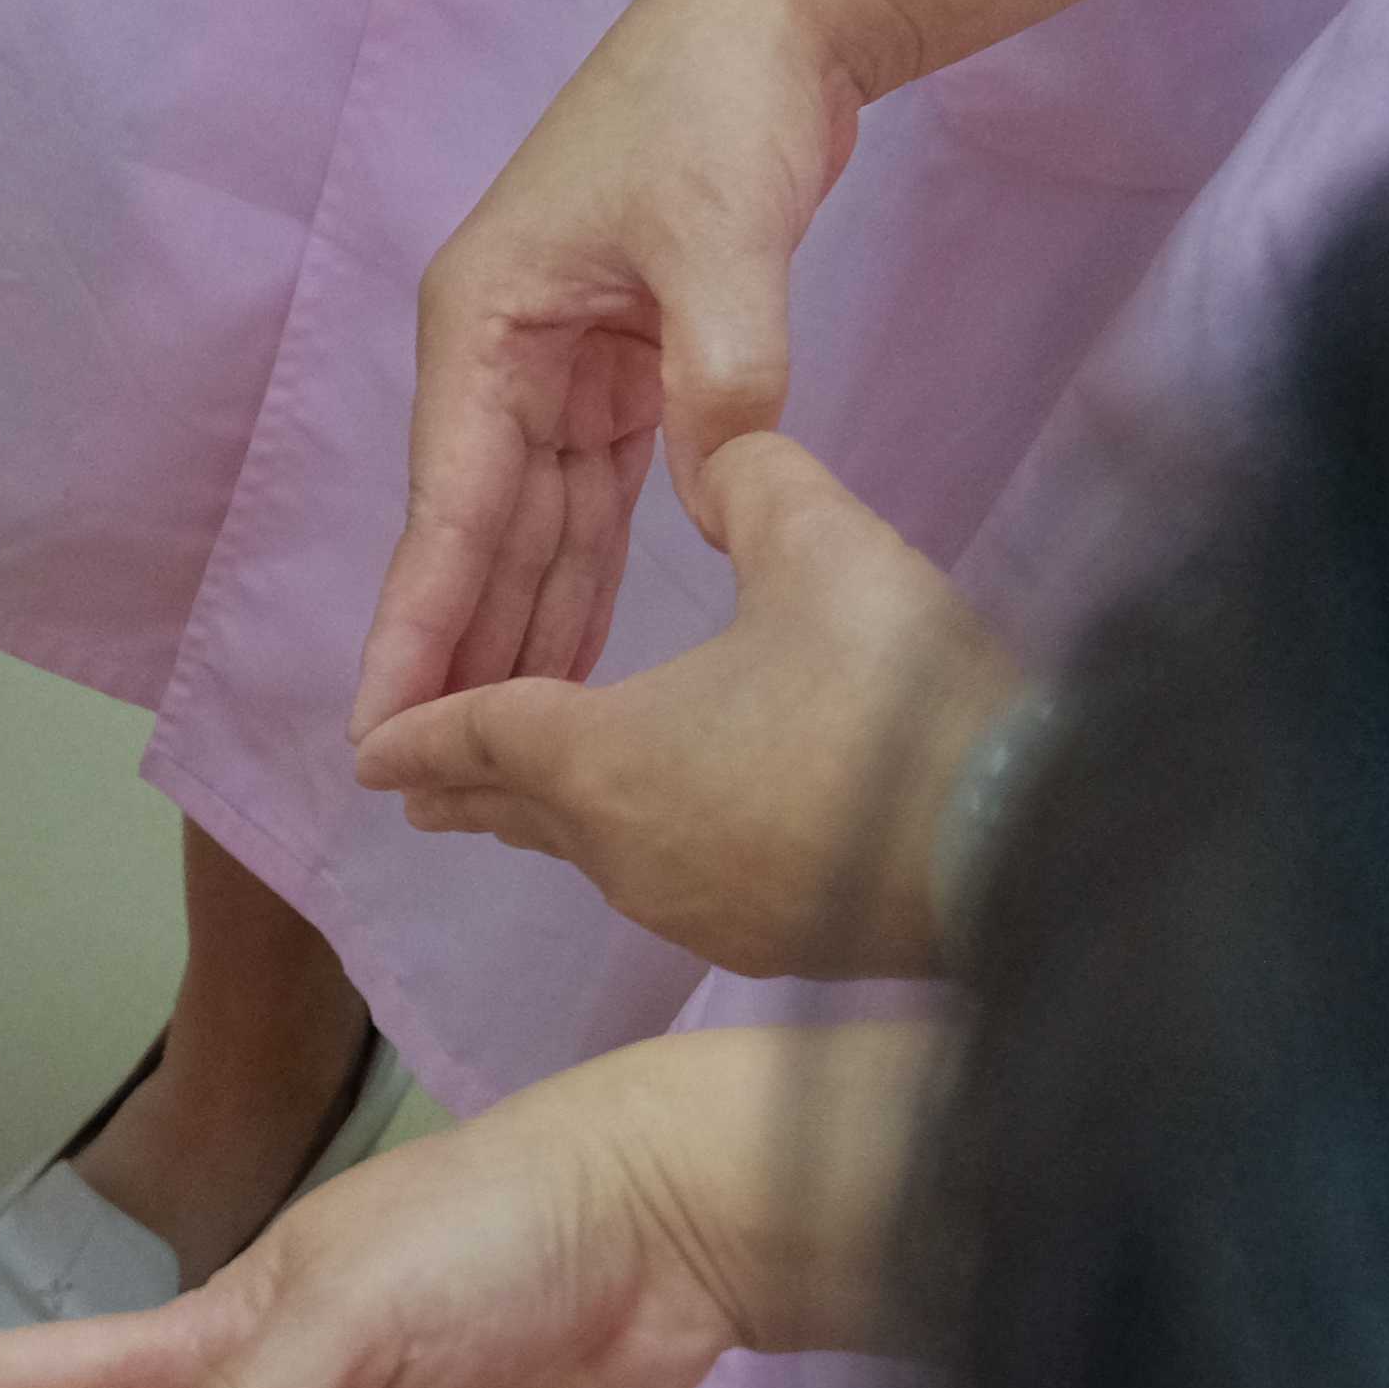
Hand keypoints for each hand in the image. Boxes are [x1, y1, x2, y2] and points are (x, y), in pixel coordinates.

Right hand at [350, 0, 868, 730]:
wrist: (777, 15)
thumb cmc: (719, 99)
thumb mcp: (723, 229)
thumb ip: (726, 358)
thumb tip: (730, 482)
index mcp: (483, 325)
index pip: (444, 508)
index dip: (416, 626)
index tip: (379, 729)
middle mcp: (498, 358)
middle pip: (472, 538)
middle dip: (453, 658)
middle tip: (426, 789)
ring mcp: (553, 368)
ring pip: (528, 532)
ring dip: (517, 634)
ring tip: (490, 757)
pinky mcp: (617, 371)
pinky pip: (589, 502)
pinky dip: (584, 579)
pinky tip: (573, 662)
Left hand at [356, 434, 1030, 978]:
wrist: (1021, 845)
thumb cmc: (900, 694)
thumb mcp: (823, 547)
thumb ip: (754, 476)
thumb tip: (726, 443)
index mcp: (604, 755)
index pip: (484, 730)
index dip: (423, 723)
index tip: (366, 746)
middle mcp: (622, 847)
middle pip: (517, 806)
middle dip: (463, 784)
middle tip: (416, 784)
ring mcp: (689, 909)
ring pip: (588, 854)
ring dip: (548, 819)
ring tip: (523, 805)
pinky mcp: (762, 944)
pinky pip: (666, 886)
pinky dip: (635, 850)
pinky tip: (665, 840)